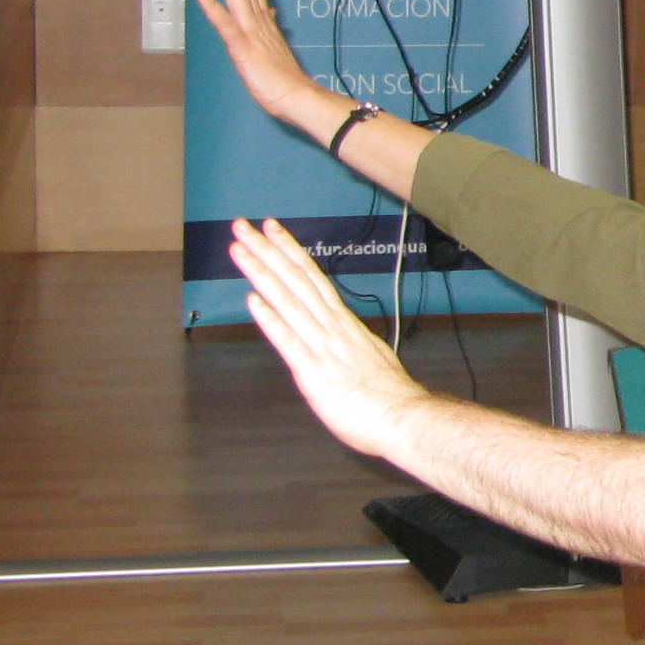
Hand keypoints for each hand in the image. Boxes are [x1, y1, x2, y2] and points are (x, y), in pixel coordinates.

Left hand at [195, 0, 342, 134]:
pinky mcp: (242, 46)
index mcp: (262, 17)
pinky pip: (226, 24)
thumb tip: (270, 10)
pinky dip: (213, 6)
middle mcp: (256, 18)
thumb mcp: (275, 46)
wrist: (296, 97)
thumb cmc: (284, 77)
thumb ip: (270, 24)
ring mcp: (250, 30)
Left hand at [229, 216, 428, 461]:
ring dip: (262, 273)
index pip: (313, 278)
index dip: (290, 251)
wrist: (405, 420)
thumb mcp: (369, 359)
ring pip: (289, 302)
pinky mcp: (314, 373)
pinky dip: (270, 319)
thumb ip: (348, 346)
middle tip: (242, 225)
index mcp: (344, 324)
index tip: (272, 230)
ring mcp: (323, 348)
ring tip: (240, 249)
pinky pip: (289, 342)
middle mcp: (332, 328)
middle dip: (267, 251)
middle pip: (296, 280)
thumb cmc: (388, 398)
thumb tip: (339, 340)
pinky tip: (253, 300)